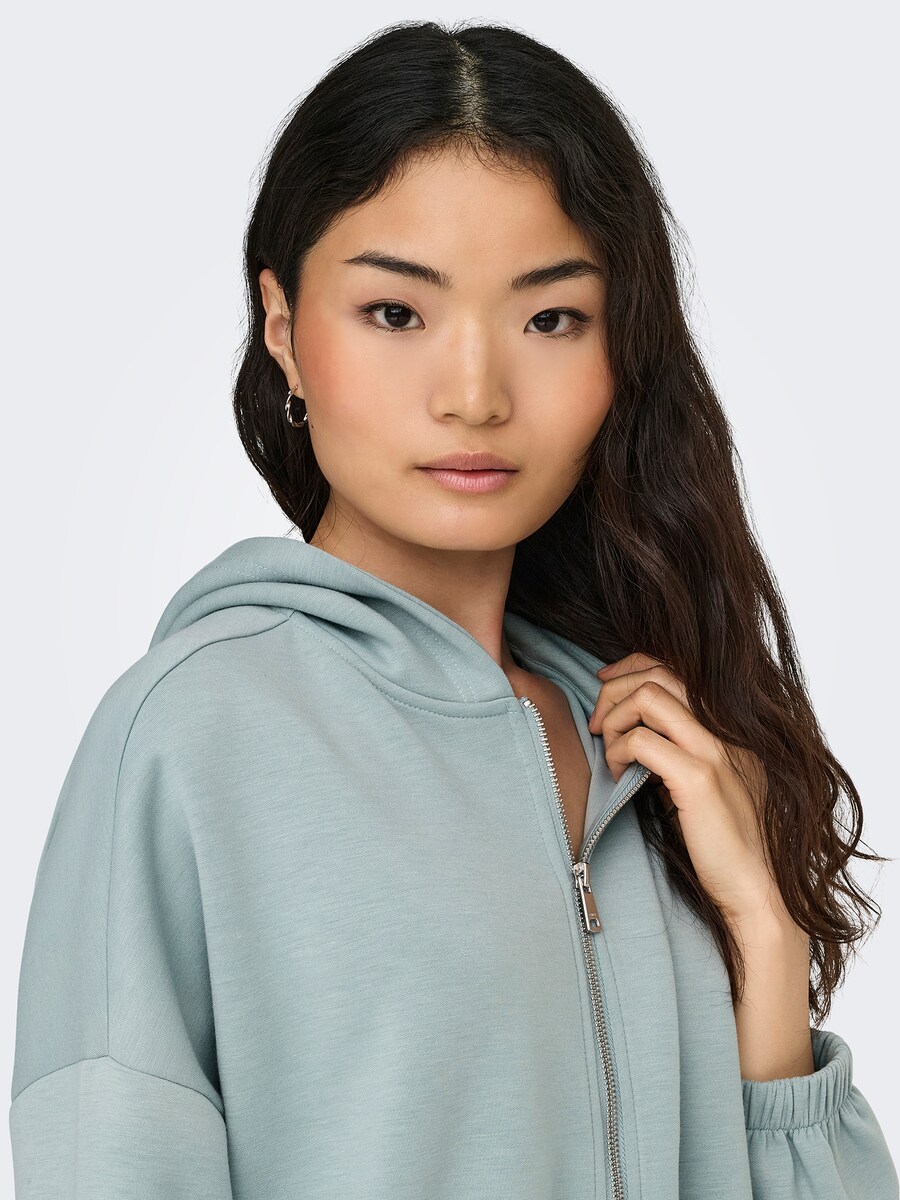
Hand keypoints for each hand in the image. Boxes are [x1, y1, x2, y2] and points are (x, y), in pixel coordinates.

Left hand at [589, 652, 788, 930]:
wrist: (751, 888)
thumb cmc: (718, 841)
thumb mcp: (696, 782)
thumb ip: (675, 749)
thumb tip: (630, 726)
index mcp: (724, 728)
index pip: (673, 668)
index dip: (630, 667)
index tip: (604, 685)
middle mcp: (723, 731)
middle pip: (657, 672)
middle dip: (613, 690)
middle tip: (597, 725)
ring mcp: (713, 752)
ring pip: (648, 696)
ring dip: (615, 718)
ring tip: (611, 753)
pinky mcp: (698, 779)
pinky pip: (642, 741)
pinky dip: (618, 751)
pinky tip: (619, 774)